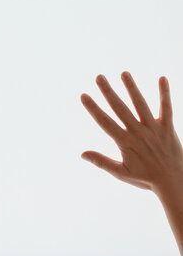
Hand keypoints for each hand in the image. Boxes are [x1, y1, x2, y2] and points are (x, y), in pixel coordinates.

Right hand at [80, 71, 182, 194]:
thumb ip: (101, 162)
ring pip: (141, 105)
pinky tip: (162, 78)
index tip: (84, 95)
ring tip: (124, 73)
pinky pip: (167, 108)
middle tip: (99, 77)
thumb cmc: (145, 179)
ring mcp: (154, 129)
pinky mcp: (168, 128)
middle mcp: (139, 132)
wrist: (174, 182)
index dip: (94, 108)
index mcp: (125, 143)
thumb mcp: (120, 173)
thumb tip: (82, 154)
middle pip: (121, 109)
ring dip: (132, 88)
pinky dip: (165, 94)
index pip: (105, 122)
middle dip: (109, 92)